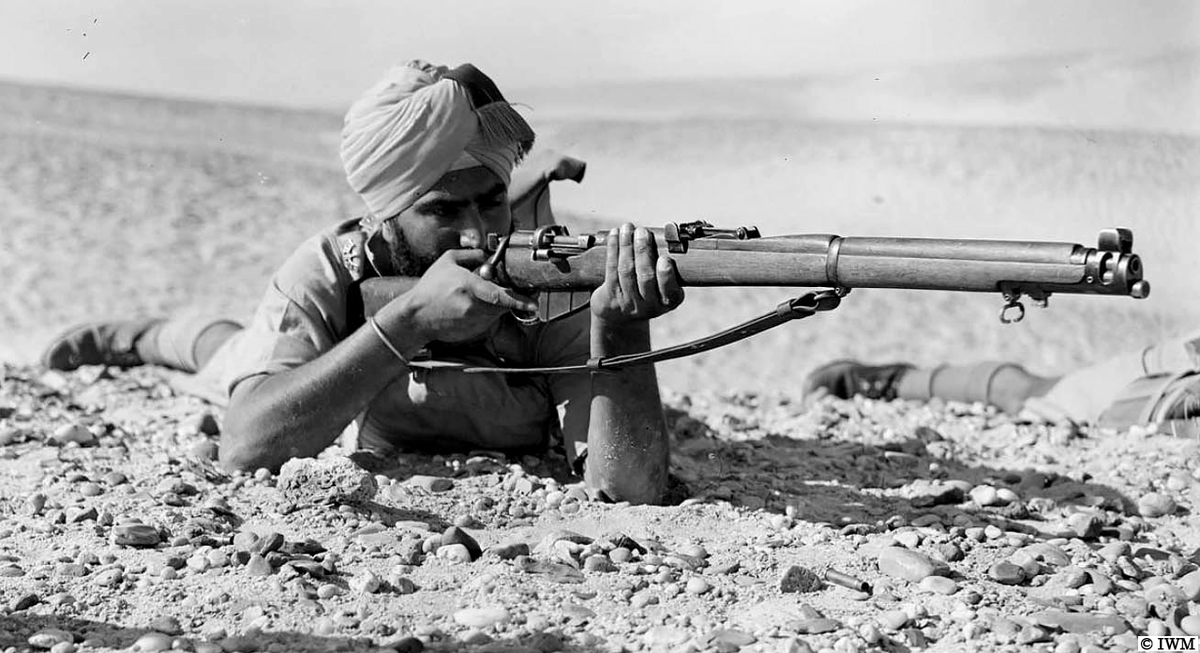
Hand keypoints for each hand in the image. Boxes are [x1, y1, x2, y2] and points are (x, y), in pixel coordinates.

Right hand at [383, 249, 535, 344]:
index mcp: (468, 286)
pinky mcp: (473, 331)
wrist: (416, 316)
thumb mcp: (448, 261)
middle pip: (503, 303)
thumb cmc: (430, 288)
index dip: (519, 299)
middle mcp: (473, 306)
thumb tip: (490, 256)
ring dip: (497, 303)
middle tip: (516, 290)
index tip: (533, 303)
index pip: (499, 295)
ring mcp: (473, 321)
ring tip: (478, 295)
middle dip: (512, 297)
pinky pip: (489, 320)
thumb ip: (472, 254)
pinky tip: (471, 305)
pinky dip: (487, 312)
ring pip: (497, 312)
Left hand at [589, 223, 684, 325]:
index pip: (670, 291)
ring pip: (626, 270)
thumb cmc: (648, 292)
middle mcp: (648, 306)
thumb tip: (669, 234)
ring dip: (626, 246)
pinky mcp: (611, 295)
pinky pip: (611, 269)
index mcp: (668, 302)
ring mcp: (628, 302)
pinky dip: (613, 249)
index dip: (666, 276)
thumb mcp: (664, 288)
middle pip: (645, 277)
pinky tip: (615, 235)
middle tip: (642, 232)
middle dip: (643, 252)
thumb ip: (668, 268)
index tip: (664, 259)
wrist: (621, 316)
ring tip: (628, 228)